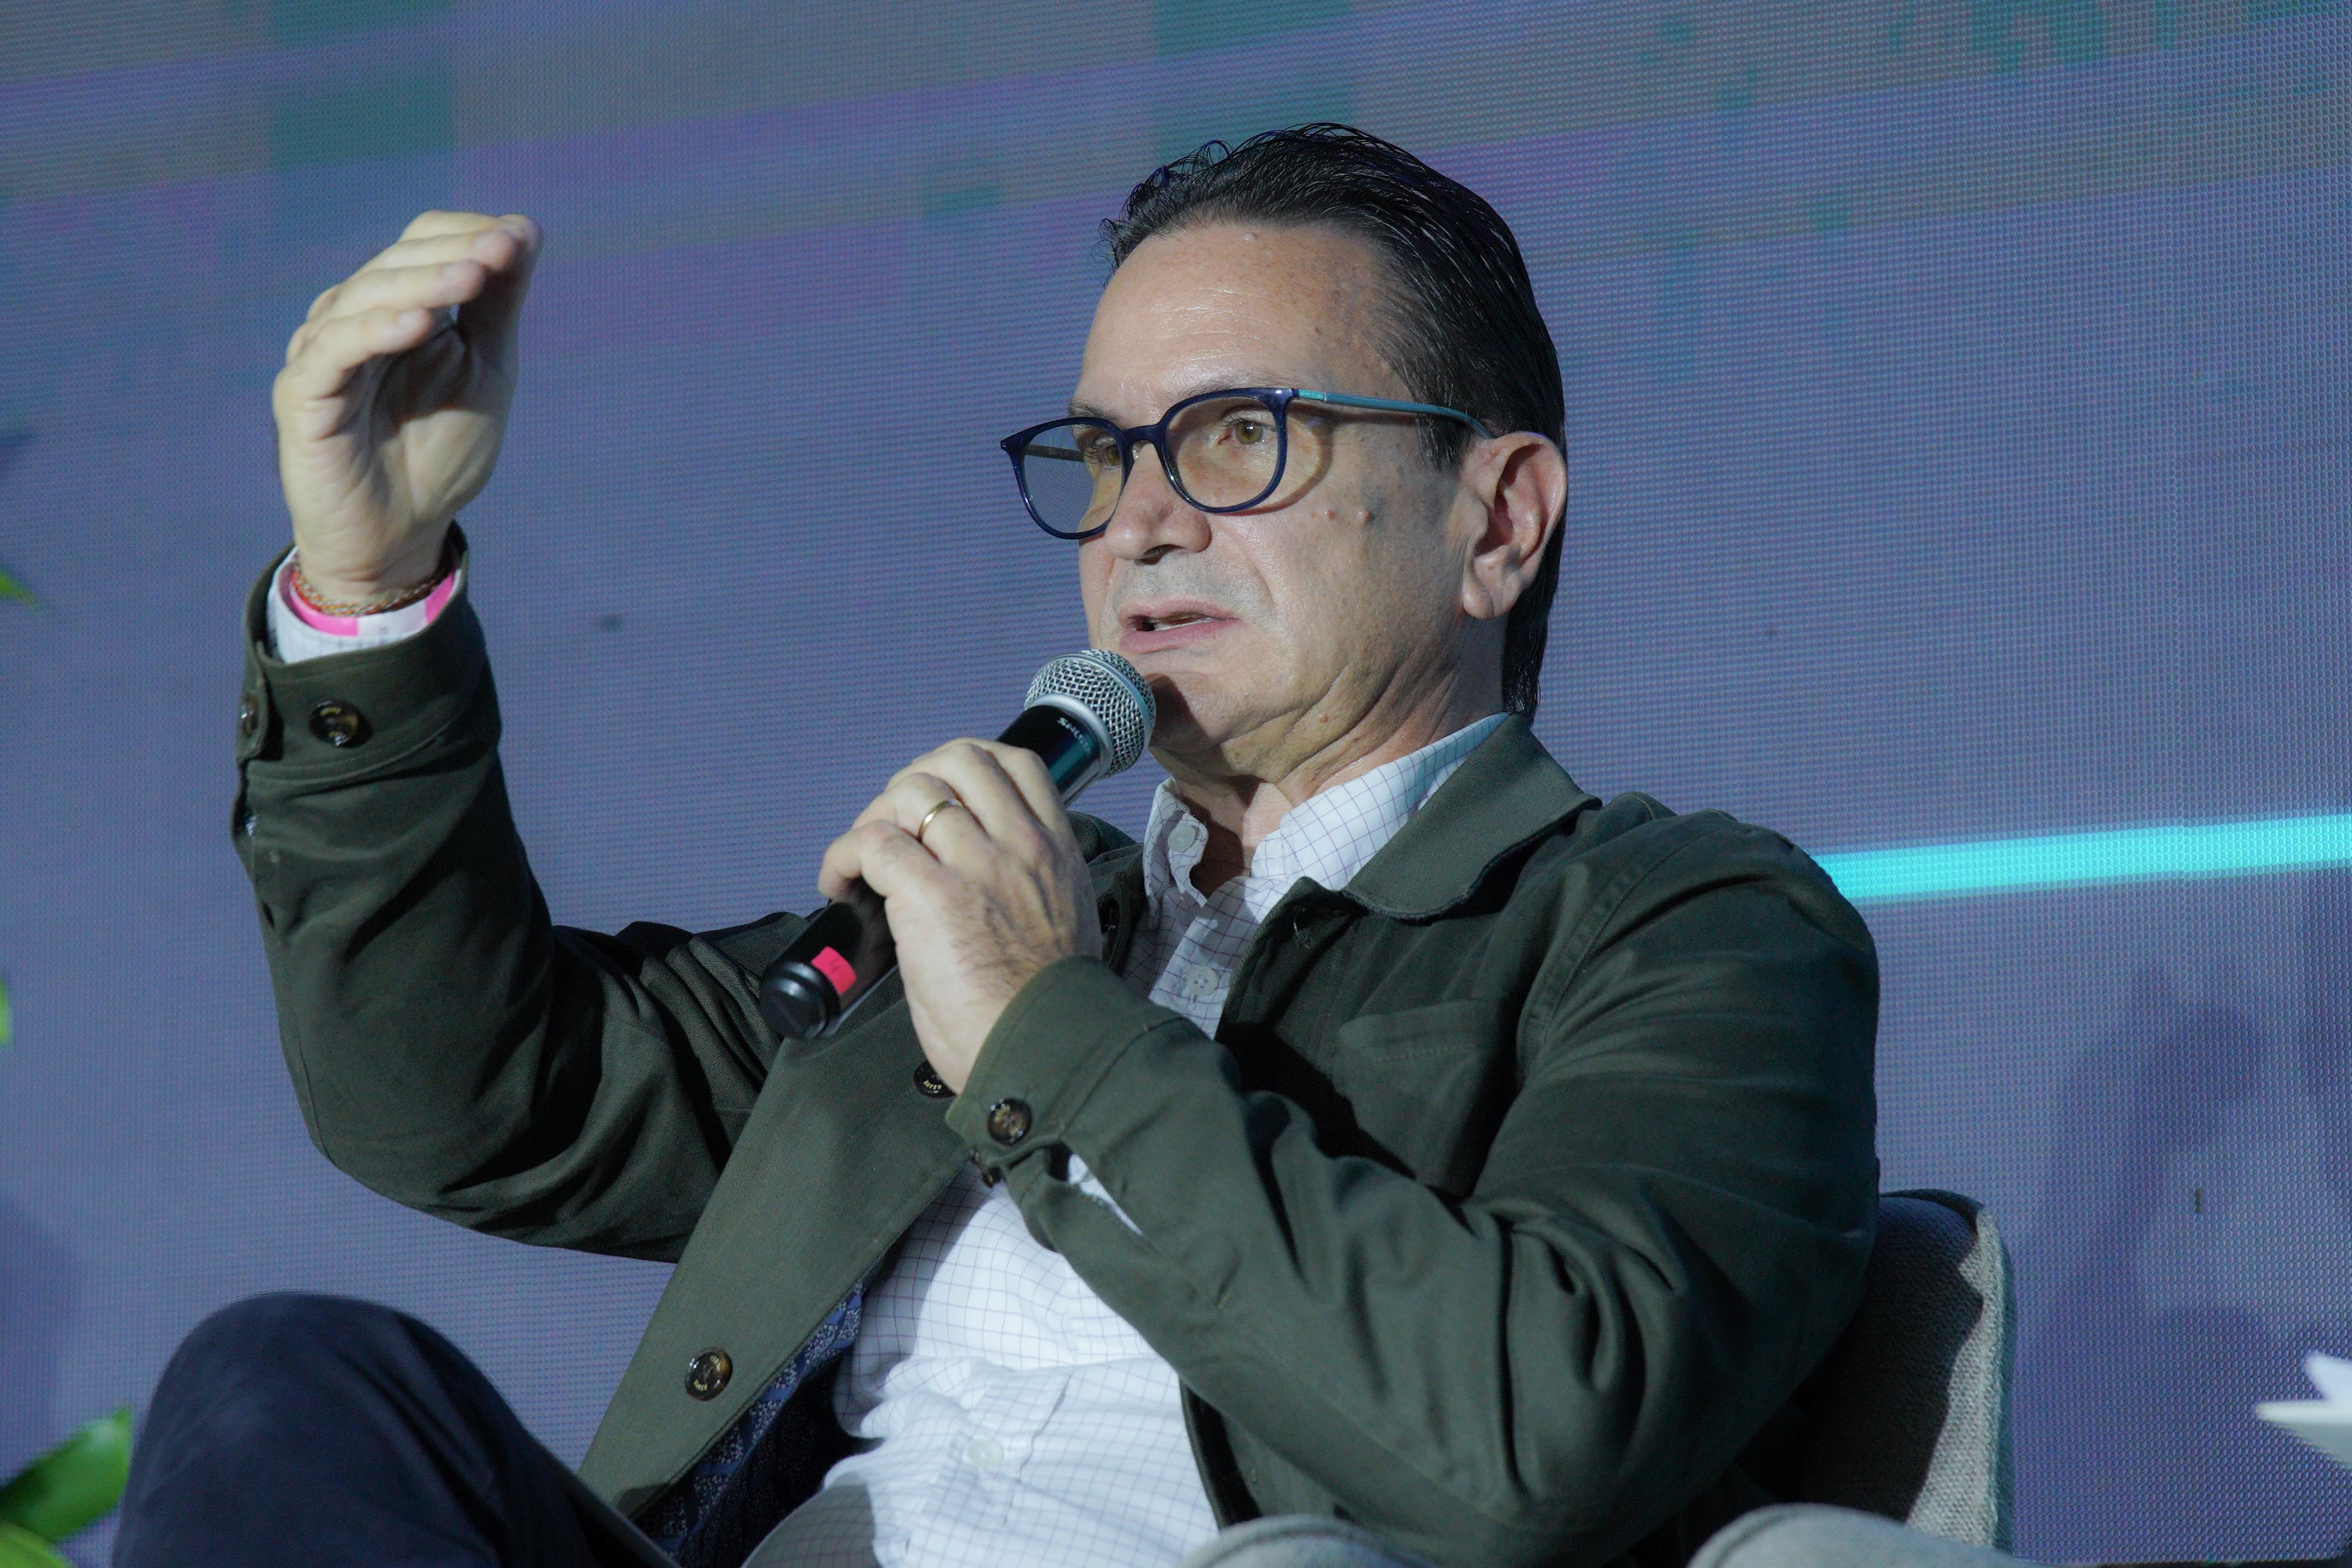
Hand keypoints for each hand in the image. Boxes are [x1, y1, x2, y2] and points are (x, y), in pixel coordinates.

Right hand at [272, 211, 540, 601]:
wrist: (401, 533)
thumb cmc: (441, 454)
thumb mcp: (485, 369)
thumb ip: (497, 304)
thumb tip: (523, 230)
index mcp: (396, 305)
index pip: (422, 243)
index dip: (467, 235)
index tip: (520, 237)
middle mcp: (352, 317)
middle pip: (396, 263)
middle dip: (453, 254)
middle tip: (502, 249)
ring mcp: (322, 351)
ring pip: (365, 297)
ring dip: (423, 284)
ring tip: (473, 277)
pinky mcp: (302, 392)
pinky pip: (334, 350)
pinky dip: (376, 330)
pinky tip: (420, 323)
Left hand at [819, 741, 1099, 1092]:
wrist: (1046, 1049)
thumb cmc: (1049, 1009)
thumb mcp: (1063, 923)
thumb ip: (1032, 889)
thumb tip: (985, 888)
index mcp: (1055, 851)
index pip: (1016, 764)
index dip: (965, 766)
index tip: (940, 799)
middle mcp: (1019, 845)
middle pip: (957, 759)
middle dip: (914, 782)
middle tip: (894, 828)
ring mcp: (975, 864)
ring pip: (911, 792)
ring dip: (875, 819)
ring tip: (862, 863)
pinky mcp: (929, 895)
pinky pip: (873, 843)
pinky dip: (844, 857)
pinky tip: (839, 886)